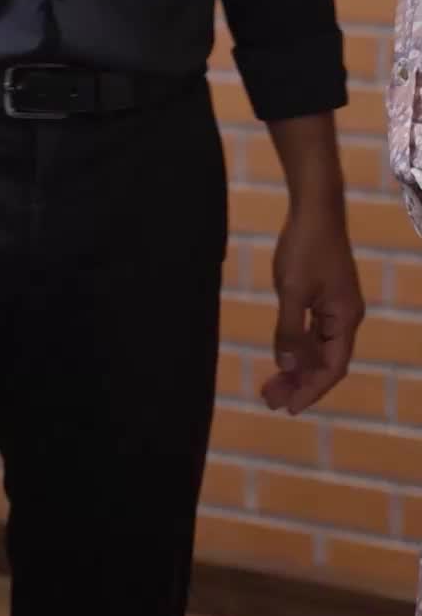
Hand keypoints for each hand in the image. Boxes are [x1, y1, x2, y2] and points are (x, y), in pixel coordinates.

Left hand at [262, 208, 363, 415]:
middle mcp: (345, 317)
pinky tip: (279, 356)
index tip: (289, 408)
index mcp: (344, 319)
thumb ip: (289, 330)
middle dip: (299, 383)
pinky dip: (296, 346)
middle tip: (269, 400)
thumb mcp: (292, 290)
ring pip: (316, 348)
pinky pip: (312, 332)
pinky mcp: (323, 296)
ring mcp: (335, 306)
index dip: (311, 390)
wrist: (314, 207)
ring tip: (269, 386)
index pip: (332, 368)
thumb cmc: (304, 246)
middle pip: (324, 361)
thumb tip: (285, 366)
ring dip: (296, 367)